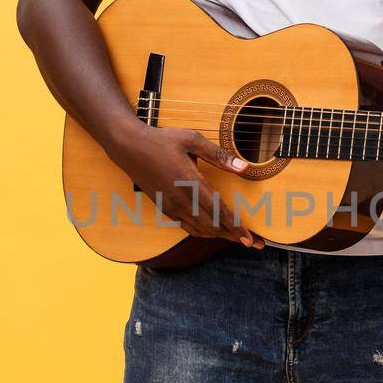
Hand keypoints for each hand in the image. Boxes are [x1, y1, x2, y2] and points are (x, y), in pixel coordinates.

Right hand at [112, 124, 266, 247]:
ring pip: (200, 230)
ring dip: (220, 236)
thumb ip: (218, 155)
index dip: (236, 228)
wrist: (128, 147)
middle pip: (212, 226)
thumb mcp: (192, 140)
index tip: (250, 239)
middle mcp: (181, 199)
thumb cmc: (161, 140)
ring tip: (237, 238)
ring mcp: (172, 207)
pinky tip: (213, 230)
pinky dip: (204, 231)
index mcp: (191, 182)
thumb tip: (244, 167)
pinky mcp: (165, 209)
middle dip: (234, 236)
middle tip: (253, 243)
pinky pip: (188, 227)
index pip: (219, 211)